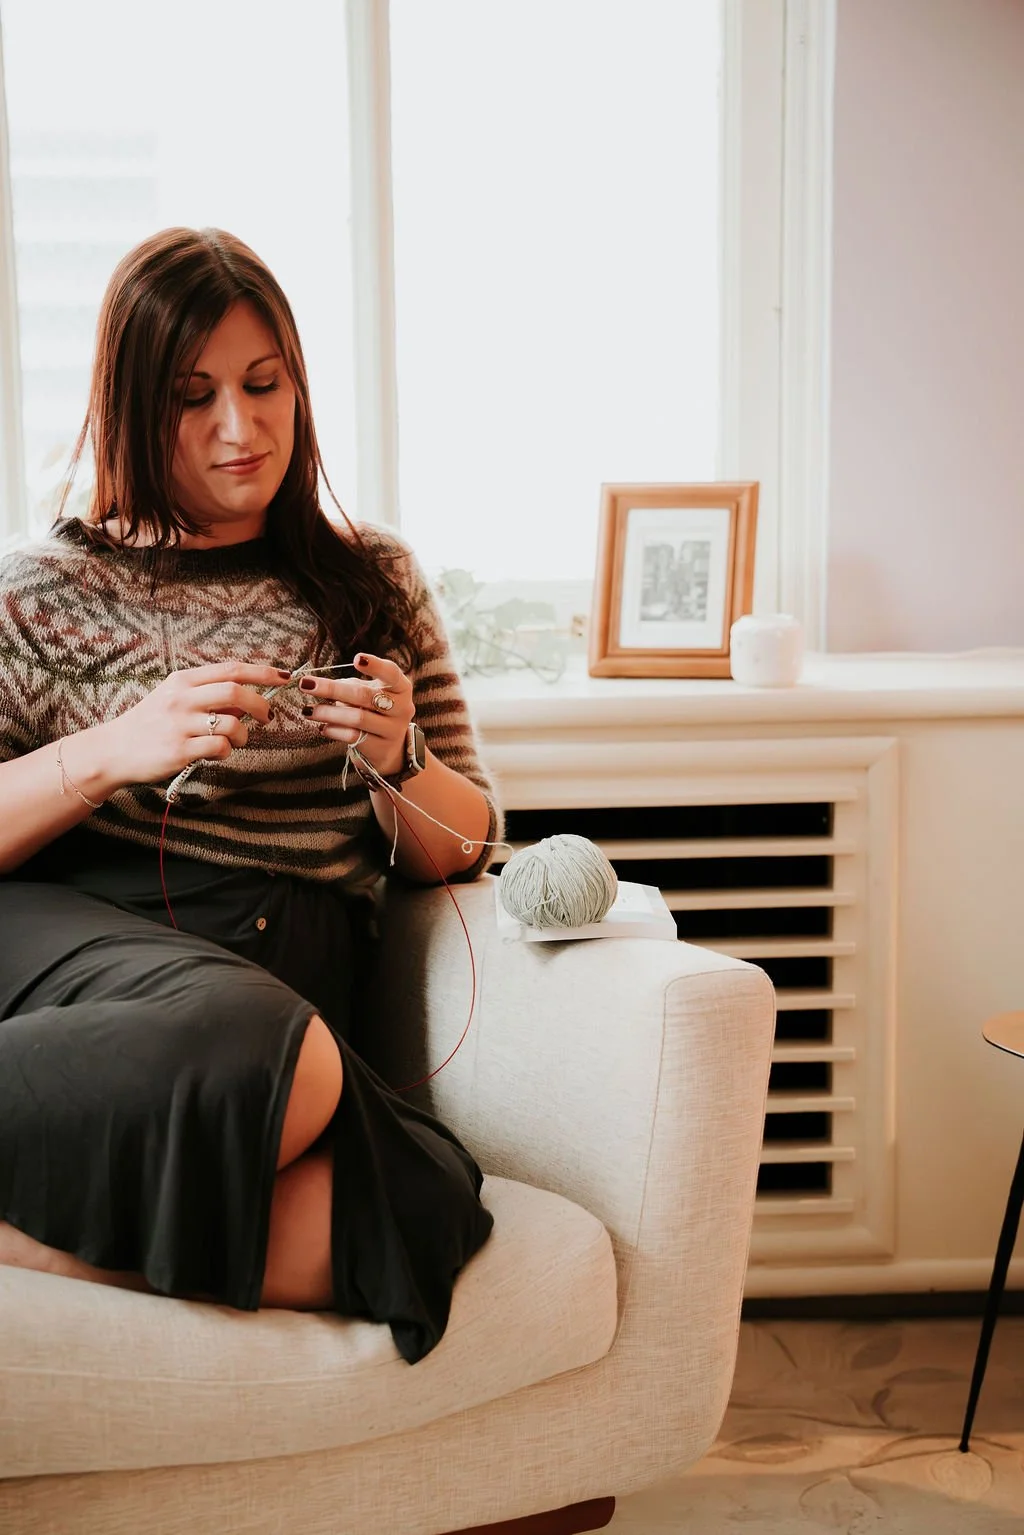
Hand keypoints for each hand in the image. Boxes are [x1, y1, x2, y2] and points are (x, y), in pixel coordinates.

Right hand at [85, 662, 283, 789]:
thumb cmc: (150, 724)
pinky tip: (216, 753)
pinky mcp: (180, 750)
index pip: (230, 669)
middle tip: (267, 717)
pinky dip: (227, 751)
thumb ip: (207, 694)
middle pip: (235, 692)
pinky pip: (220, 748)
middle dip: (260, 705)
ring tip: (233, 740)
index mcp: (182, 681)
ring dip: (243, 735)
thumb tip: (247, 698)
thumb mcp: (173, 698)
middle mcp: (181, 698)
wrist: (114, 751)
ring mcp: (180, 724)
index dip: (262, 672)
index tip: (284, 677)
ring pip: (232, 724)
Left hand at [296, 652, 413, 777]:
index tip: (356, 659)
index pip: (391, 673)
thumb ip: (351, 686)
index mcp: (401, 688)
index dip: (375, 666)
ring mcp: (393, 730)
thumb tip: (318, 684)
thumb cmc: (375, 711)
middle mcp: (402, 708)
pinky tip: (322, 727)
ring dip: (328, 713)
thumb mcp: (370, 693)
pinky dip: (334, 730)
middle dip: (332, 689)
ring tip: (307, 710)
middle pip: (364, 696)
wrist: (389, 747)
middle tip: (306, 684)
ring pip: (357, 718)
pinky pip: (354, 737)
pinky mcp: (381, 748)